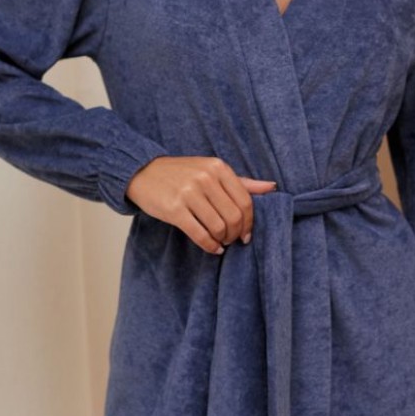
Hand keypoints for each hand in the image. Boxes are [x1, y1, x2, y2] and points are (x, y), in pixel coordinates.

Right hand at [124, 155, 278, 252]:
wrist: (142, 172)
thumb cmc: (181, 174)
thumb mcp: (211, 170)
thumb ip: (241, 182)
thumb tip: (272, 187)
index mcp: (218, 167)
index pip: (245, 201)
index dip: (249, 222)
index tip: (246, 234)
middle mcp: (205, 178)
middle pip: (234, 216)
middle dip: (236, 234)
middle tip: (232, 240)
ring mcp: (189, 193)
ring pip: (218, 227)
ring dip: (223, 240)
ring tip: (220, 242)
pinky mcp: (174, 209)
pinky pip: (199, 234)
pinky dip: (209, 245)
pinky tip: (212, 248)